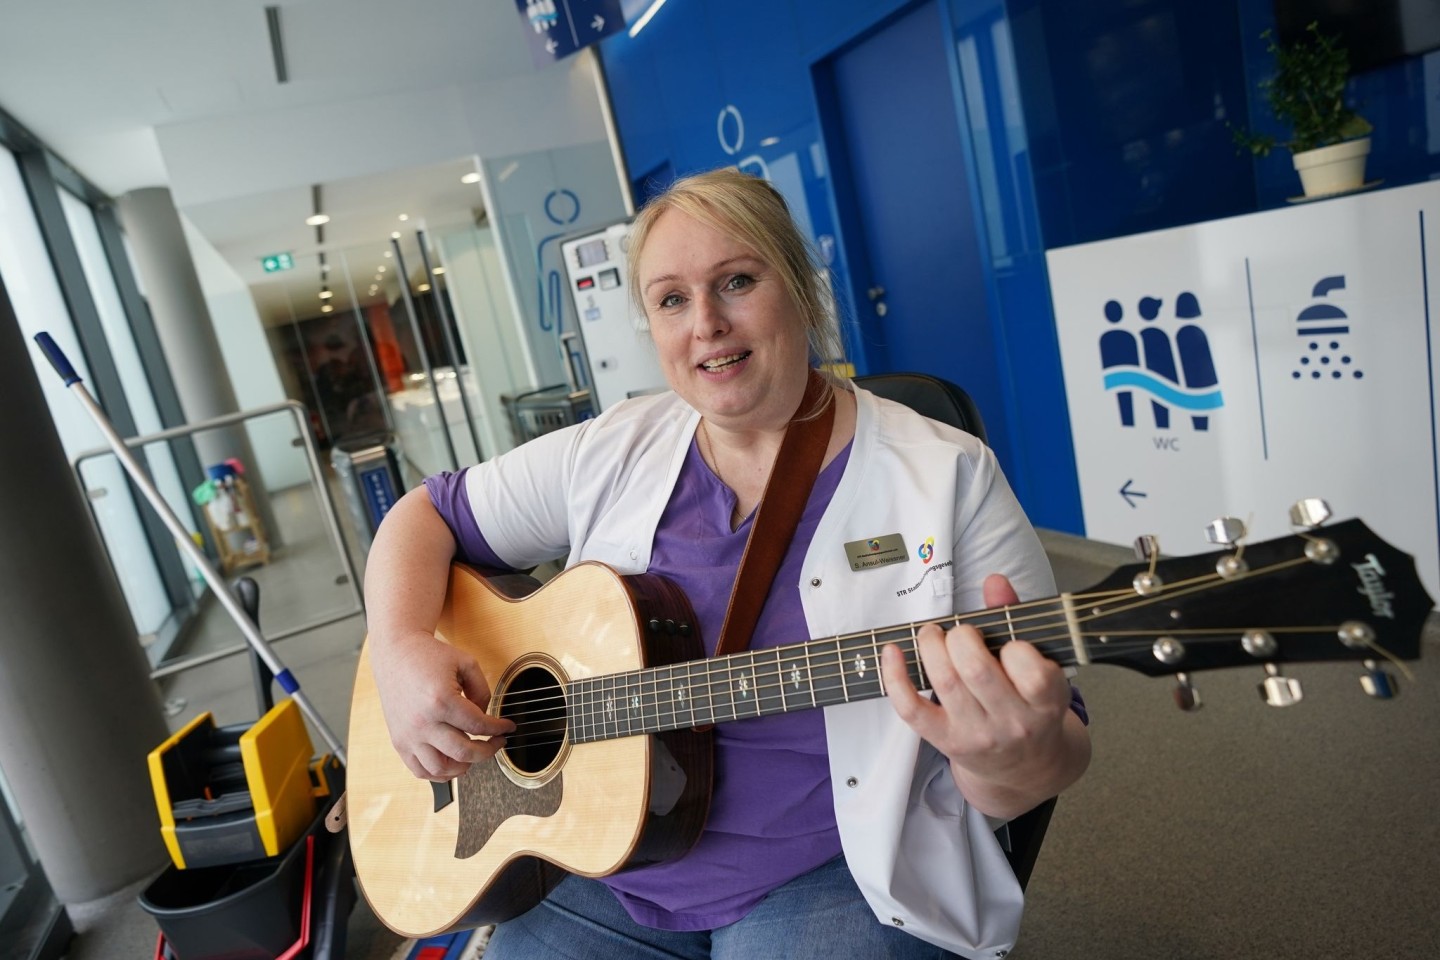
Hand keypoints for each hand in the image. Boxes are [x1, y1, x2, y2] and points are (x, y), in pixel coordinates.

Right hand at [369, 629, 514, 780]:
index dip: (499, 729)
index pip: (479, 726)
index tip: (508, 728)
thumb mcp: (466, 663)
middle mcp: (423, 722)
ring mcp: (409, 735)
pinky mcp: (399, 741)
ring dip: (464, 766)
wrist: (396, 653)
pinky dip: (439, 774)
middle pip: (464, 752)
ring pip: (441, 768)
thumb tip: (485, 718)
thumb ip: (482, 692)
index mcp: (441, 701)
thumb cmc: (430, 656)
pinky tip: (453, 763)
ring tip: (474, 755)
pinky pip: (420, 770)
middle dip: (488, 751)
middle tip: (496, 743)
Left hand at [880, 573, 1086, 817]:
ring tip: (932, 635)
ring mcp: (978, 735)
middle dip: (961, 638)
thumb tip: (994, 580)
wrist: (1027, 768)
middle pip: (975, 669)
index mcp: (1046, 701)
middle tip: (960, 634)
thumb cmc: (1031, 703)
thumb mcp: (1039, 666)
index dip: (1014, 647)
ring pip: (944, 682)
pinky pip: (912, 710)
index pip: (1030, 669)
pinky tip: (891, 651)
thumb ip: (1016, 618)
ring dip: (930, 646)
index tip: (1007, 644)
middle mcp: (1013, 722)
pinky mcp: (947, 742)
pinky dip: (895, 677)